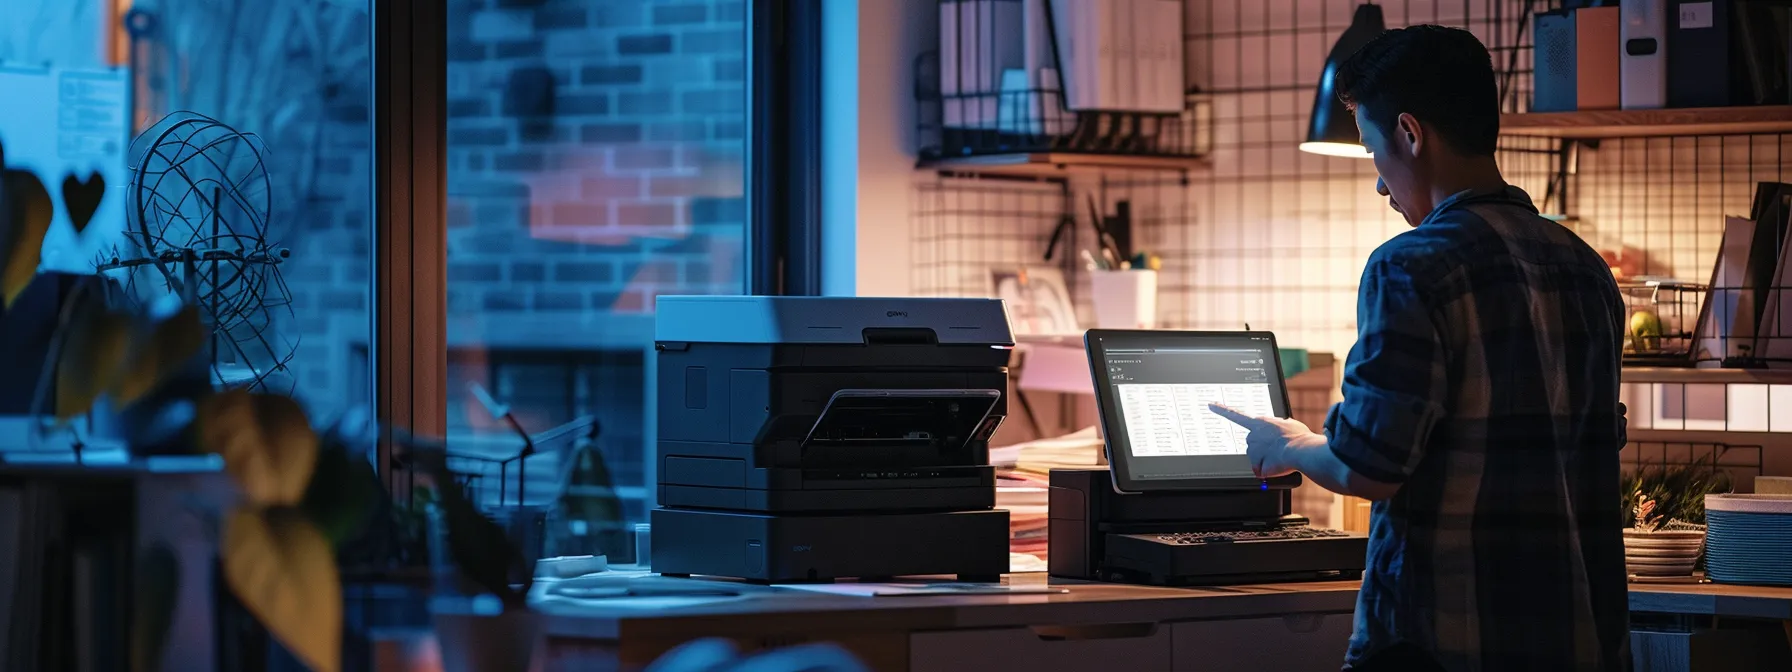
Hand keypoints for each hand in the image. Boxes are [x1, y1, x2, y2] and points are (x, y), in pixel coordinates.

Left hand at [1208, 404, 1325, 478]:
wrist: (1301, 449)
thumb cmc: (1298, 436)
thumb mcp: (1288, 424)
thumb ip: (1277, 426)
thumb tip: (1279, 431)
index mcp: (1259, 422)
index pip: (1235, 415)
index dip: (1222, 409)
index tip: (1211, 405)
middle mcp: (1252, 435)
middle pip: (1252, 445)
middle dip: (1262, 448)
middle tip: (1277, 448)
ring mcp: (1252, 450)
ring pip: (1257, 459)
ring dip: (1267, 460)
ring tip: (1281, 456)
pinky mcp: (1255, 465)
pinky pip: (1261, 471)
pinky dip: (1269, 471)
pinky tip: (1278, 465)